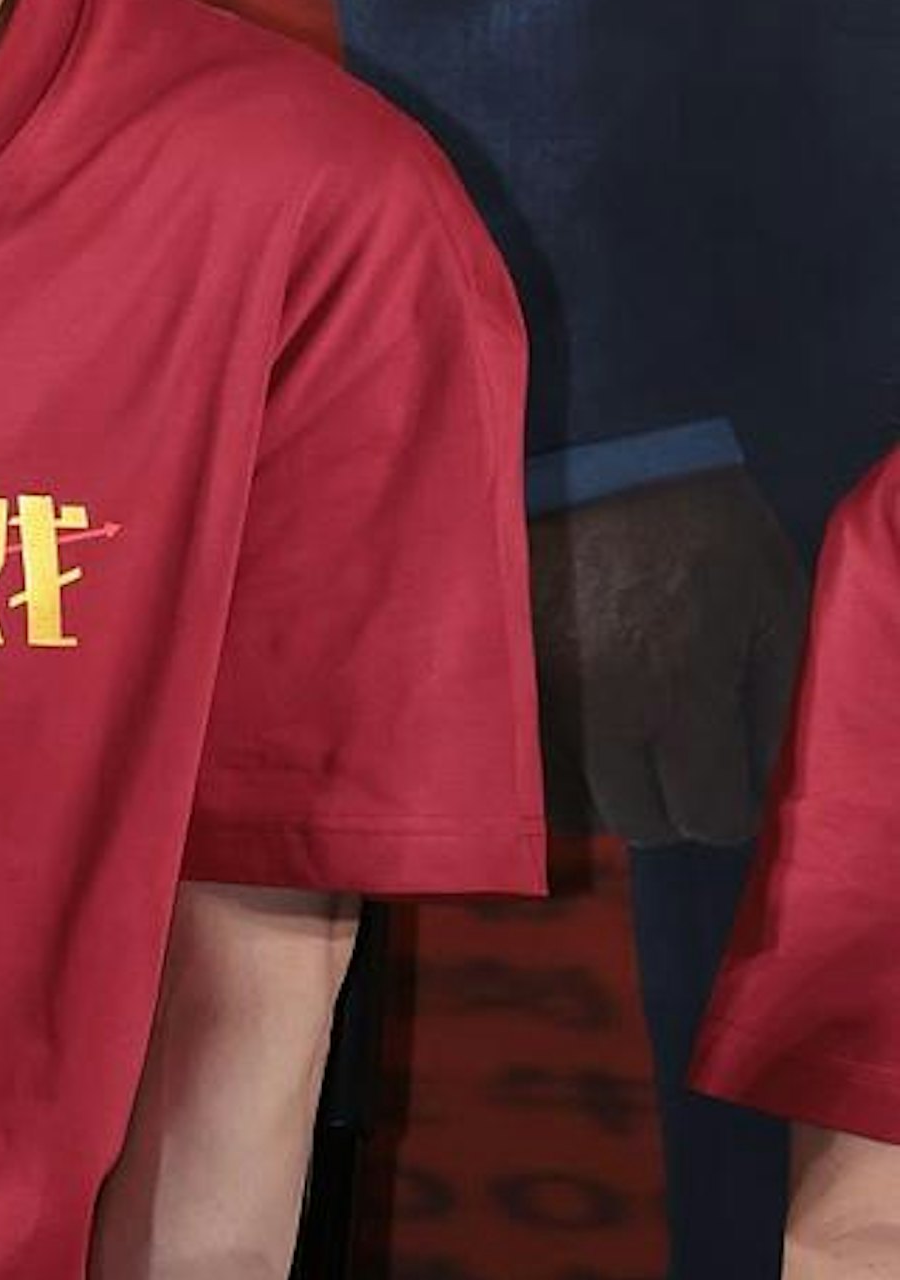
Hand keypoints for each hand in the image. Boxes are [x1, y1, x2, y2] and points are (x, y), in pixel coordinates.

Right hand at [529, 466, 808, 846]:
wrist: (592, 456)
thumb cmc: (699, 523)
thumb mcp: (773, 594)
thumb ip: (775, 693)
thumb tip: (763, 772)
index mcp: (682, 689)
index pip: (707, 815)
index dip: (728, 809)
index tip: (727, 786)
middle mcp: (606, 713)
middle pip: (640, 823)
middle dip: (671, 805)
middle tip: (680, 762)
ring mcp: (542, 700)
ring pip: (578, 804)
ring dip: (610, 790)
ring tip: (630, 745)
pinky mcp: (503, 682)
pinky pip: (531, 766)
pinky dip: (560, 767)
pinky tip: (584, 728)